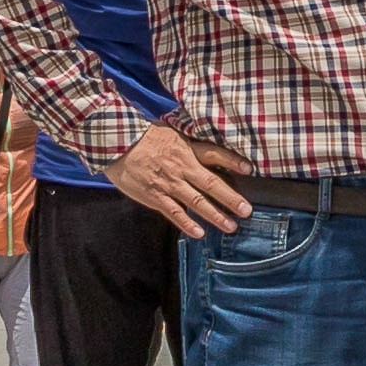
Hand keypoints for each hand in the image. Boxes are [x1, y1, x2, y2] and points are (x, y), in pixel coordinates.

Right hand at [109, 130, 254, 234]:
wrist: (116, 143)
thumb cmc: (144, 136)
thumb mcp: (171, 132)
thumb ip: (189, 142)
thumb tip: (208, 146)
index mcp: (186, 149)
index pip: (214, 154)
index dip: (232, 161)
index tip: (249, 169)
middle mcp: (181, 167)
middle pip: (211, 183)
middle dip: (230, 198)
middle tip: (246, 210)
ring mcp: (168, 184)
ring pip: (196, 202)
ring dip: (215, 215)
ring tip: (231, 226)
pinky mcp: (154, 196)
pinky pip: (174, 212)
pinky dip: (187, 224)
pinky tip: (200, 233)